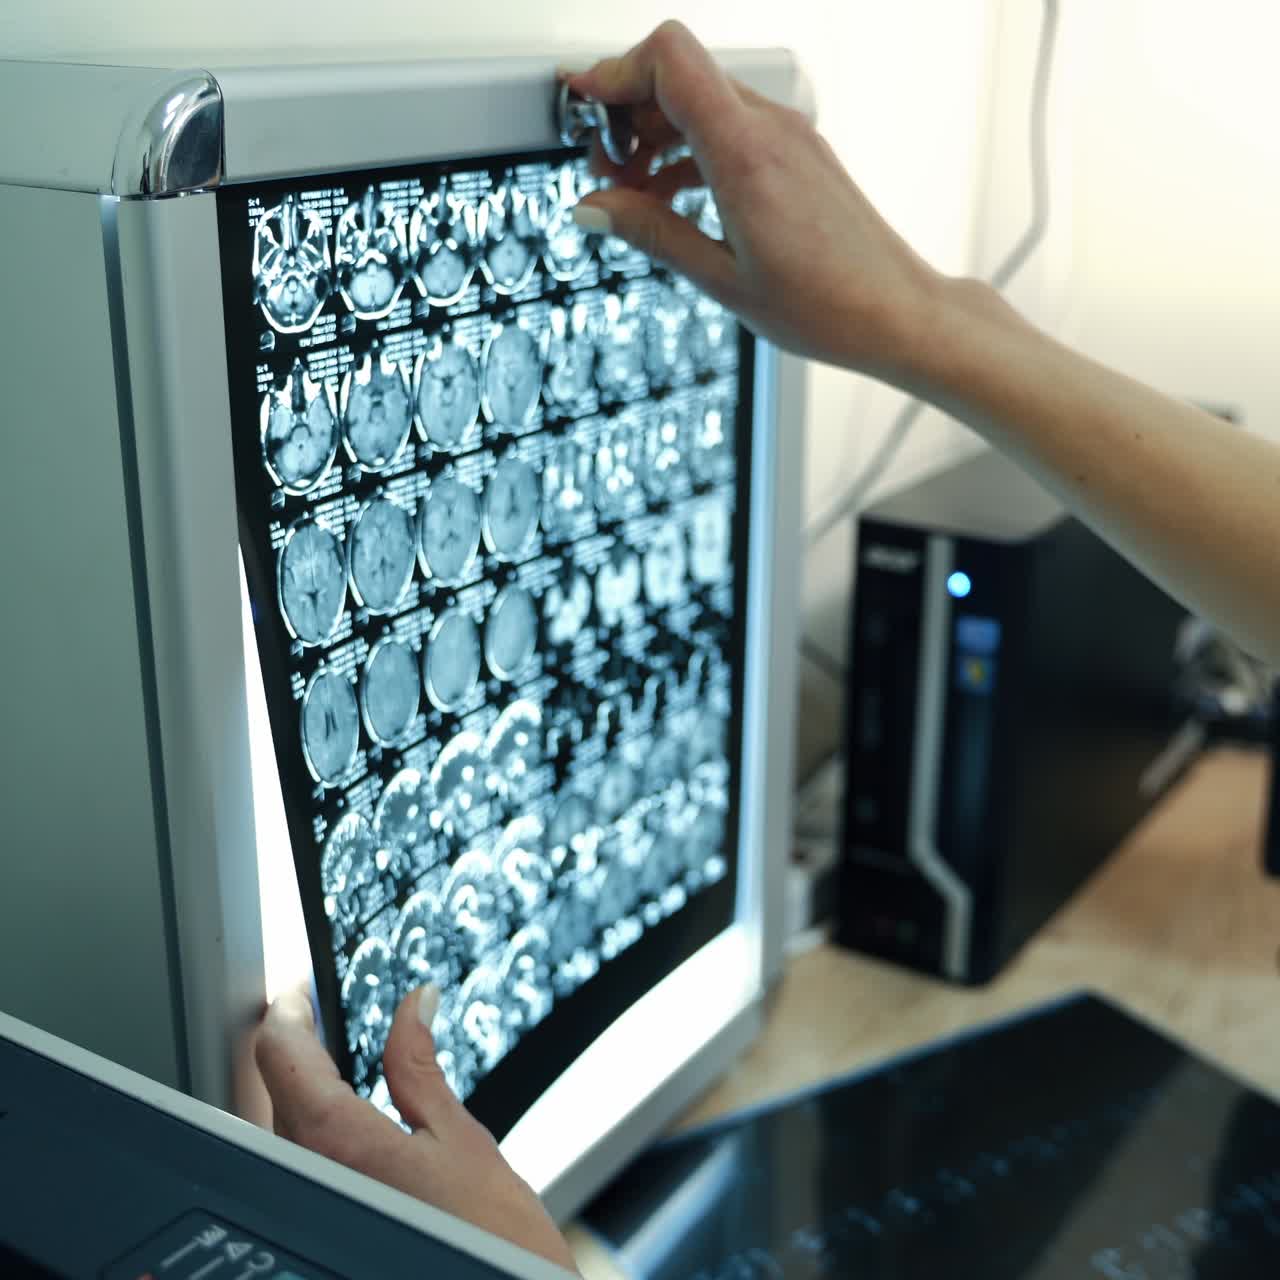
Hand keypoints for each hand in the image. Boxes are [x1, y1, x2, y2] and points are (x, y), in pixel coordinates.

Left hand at [255, 987, 577, 1273]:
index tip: (300, 993)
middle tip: (327, 1022)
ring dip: (306, 1101)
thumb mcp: (461, 1138)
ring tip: (345, 1075)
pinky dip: (315, 1144)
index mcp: (337, 1145)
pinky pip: (300, 1174)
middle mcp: (307, 1182)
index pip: (281, 1054)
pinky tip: (351, 1139)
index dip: (288, 1012)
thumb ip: (420, 1065)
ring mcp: (307, 1215)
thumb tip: (414, 1004)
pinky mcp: (315, 1236)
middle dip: (299, 1056)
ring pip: (286, 1138)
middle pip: (278, 1095)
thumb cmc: (492, 1246)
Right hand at [565, 20, 943, 383]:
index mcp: (746, 155)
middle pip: (680, 73)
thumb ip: (652, 234)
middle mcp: (771, 130)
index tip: (582, 103)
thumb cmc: (826, 307)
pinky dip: (690, 148)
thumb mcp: (721, 280)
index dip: (615, 70)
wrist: (896, 314)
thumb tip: (593, 209)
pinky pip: (731, 127)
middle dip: (628, 111)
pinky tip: (673, 195)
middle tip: (605, 171)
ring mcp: (789, 137)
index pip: (670, 59)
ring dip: (657, 133)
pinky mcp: (798, 153)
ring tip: (634, 192)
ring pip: (703, 100)